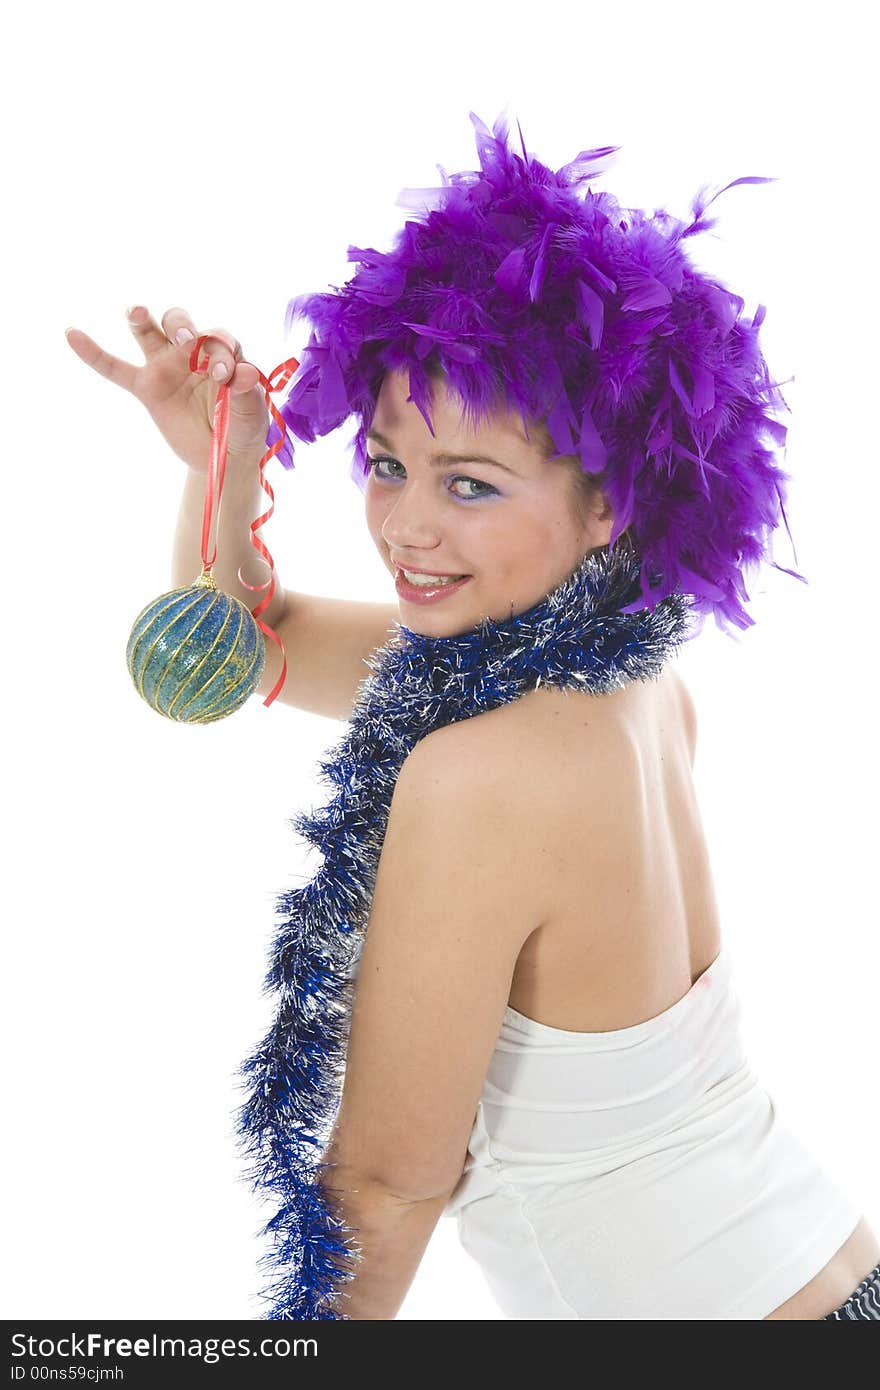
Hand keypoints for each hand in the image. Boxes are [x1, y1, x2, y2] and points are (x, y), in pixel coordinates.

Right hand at [65, 305, 269, 472]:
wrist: (224, 456)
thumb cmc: (243, 427)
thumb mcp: (251, 412)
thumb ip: (246, 391)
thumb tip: (245, 373)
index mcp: (223, 353)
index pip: (218, 340)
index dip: (219, 352)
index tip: (224, 376)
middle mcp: (192, 353)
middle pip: (181, 324)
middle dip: (184, 328)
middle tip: (188, 341)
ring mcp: (166, 366)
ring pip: (149, 333)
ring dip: (143, 320)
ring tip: (137, 313)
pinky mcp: (146, 387)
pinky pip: (115, 369)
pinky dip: (93, 353)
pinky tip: (72, 334)